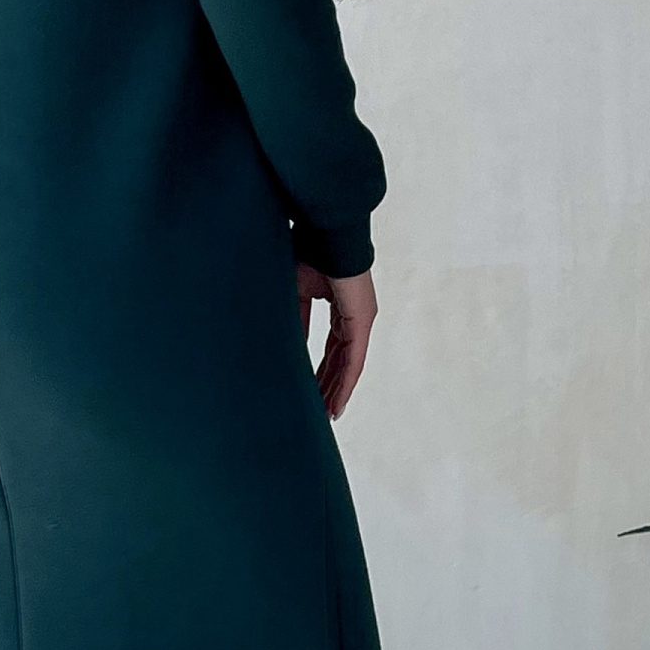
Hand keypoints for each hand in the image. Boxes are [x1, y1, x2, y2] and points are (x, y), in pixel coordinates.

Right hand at [297, 266, 376, 419]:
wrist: (324, 234)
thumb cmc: (309, 252)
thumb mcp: (295, 294)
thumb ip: (295, 321)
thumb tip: (288, 346)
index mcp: (340, 307)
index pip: (331, 346)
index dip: (321, 369)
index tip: (310, 387)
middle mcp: (355, 317)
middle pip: (342, 360)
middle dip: (329, 386)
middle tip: (319, 409)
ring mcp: (361, 320)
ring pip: (349, 365)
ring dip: (338, 391)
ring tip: (328, 415)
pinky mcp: (361, 322)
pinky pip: (354, 361)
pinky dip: (346, 383)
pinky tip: (338, 403)